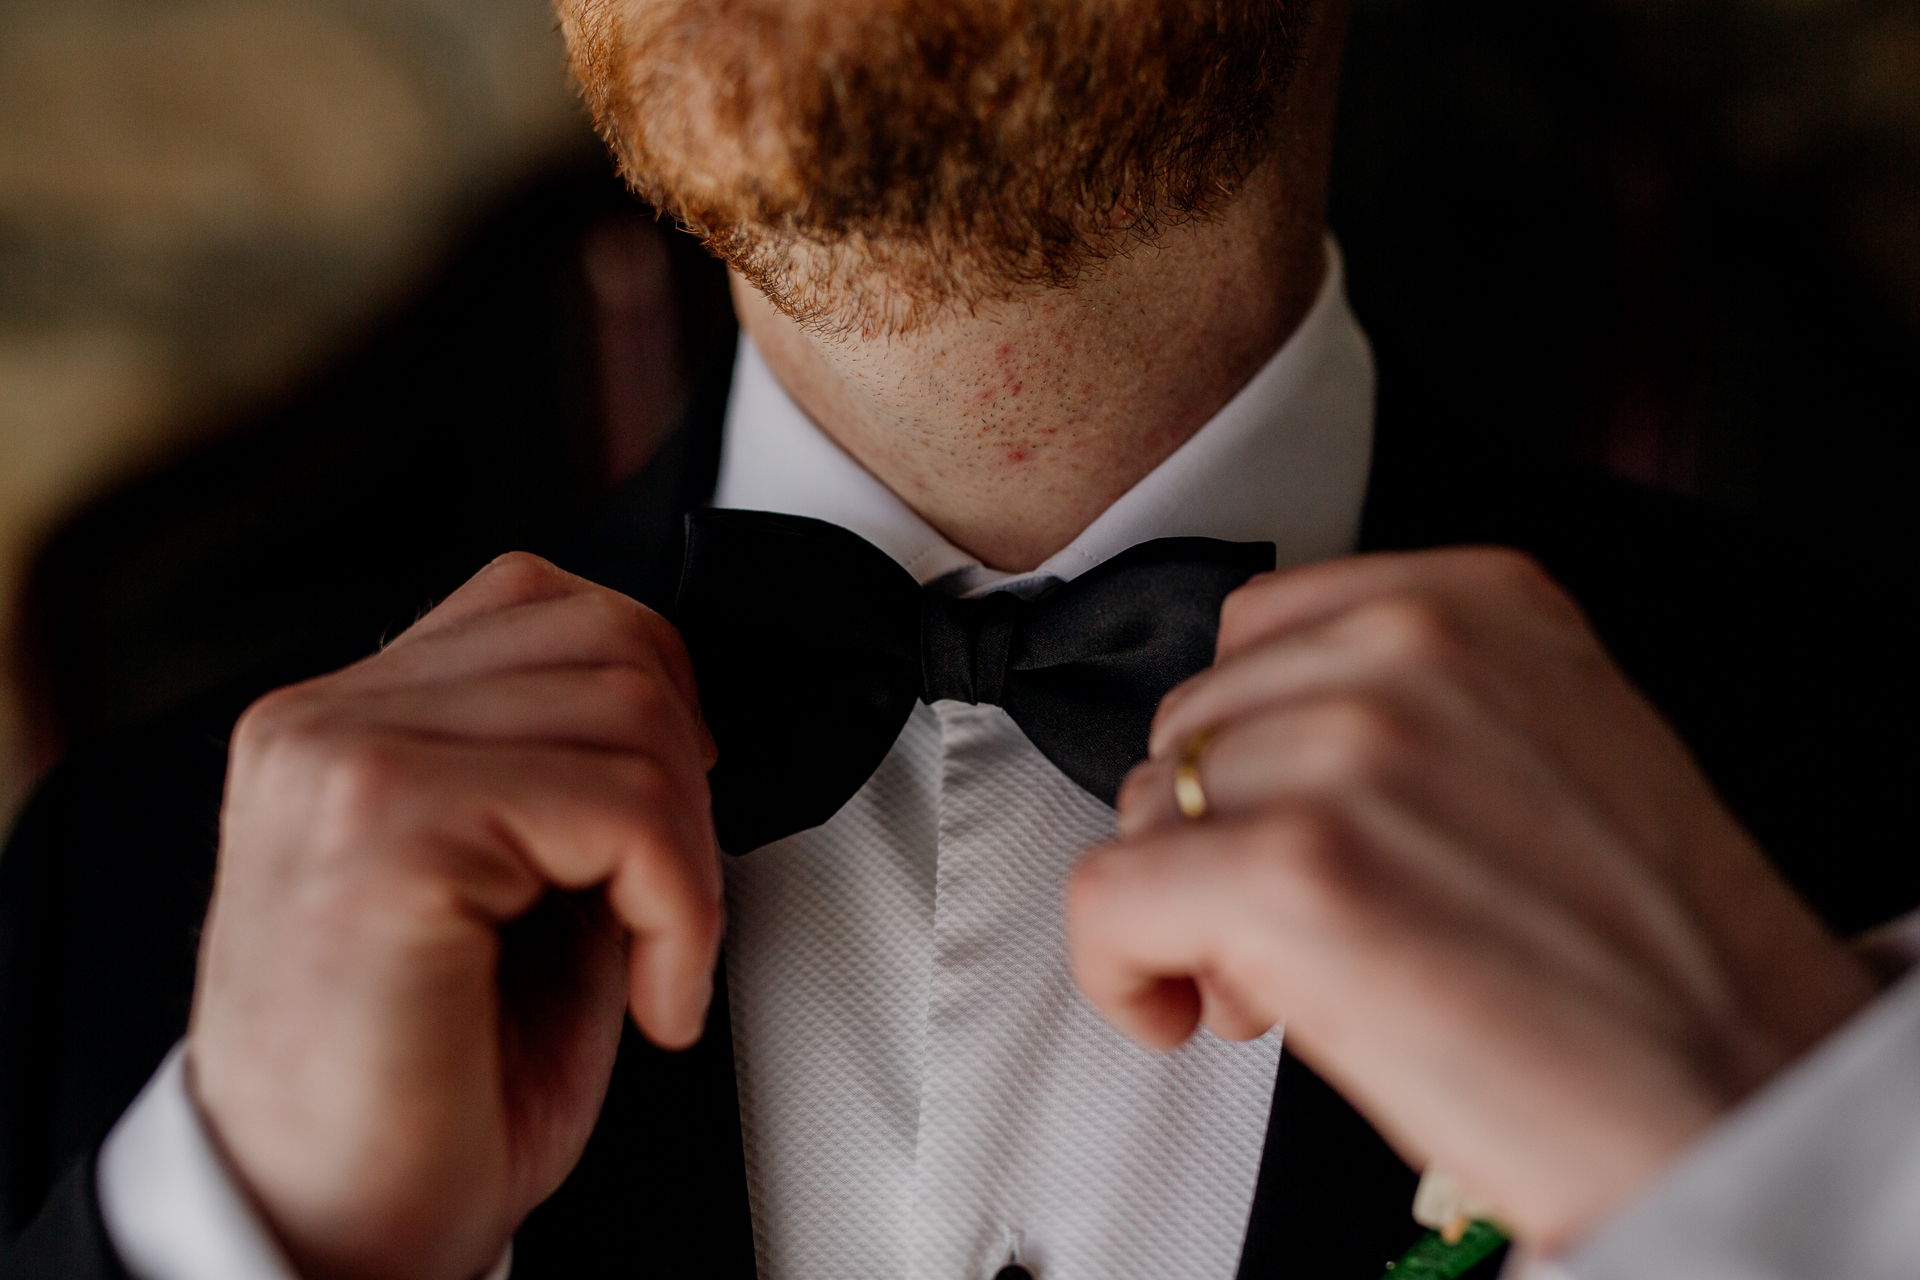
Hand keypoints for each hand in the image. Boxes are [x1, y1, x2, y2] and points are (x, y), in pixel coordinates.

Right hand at [188, 553, 720, 1279]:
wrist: (326, 1233)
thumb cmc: (417, 1096)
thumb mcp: (508, 896)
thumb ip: (562, 781)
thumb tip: (681, 722)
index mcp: (341, 723)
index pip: (545, 604)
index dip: (653, 704)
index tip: (665, 825)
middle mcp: (325, 722)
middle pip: (609, 641)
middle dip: (690, 782)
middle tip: (670, 905)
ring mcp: (345, 762)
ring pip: (634, 713)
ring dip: (689, 857)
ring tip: (655, 960)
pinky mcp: (389, 831)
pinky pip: (624, 809)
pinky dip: (682, 913)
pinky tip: (651, 1000)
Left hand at [1067, 548, 1876, 1250]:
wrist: (1741, 1089)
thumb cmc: (1653, 956)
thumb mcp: (1551, 744)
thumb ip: (1417, 710)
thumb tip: (1272, 756)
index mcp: (1478, 602)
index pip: (1257, 634)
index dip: (1248, 748)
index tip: (1271, 816)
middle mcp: (1410, 653)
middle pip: (1193, 725)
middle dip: (1216, 833)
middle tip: (1286, 929)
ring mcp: (1348, 750)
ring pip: (1145, 809)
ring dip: (1185, 908)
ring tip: (1279, 981)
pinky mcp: (1291, 870)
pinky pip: (1109, 899)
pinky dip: (1119, 969)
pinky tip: (1182, 1007)